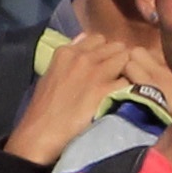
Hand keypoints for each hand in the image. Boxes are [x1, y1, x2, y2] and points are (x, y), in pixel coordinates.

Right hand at [5, 27, 165, 167]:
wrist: (41, 133)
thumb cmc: (44, 108)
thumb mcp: (52, 75)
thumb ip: (69, 59)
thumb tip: (82, 41)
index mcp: (66, 52)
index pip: (98, 39)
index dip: (105, 52)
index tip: (107, 64)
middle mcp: (82, 57)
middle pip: (115, 47)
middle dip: (119, 59)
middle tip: (119, 76)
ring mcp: (95, 72)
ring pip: (125, 59)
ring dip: (128, 71)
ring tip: (125, 86)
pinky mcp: (105, 90)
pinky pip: (128, 81)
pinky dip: (130, 88)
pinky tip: (127, 98)